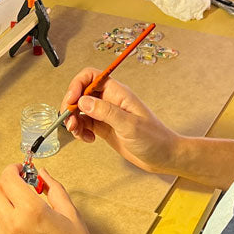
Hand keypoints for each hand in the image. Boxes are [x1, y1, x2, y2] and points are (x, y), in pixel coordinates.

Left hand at [0, 165, 105, 233]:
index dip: (13, 170)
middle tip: (16, 187)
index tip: (19, 170)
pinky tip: (4, 228)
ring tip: (7, 208)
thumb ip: (54, 189)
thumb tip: (41, 173)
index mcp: (32, 211)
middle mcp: (13, 226)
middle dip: (3, 185)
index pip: (8, 179)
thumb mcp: (71, 214)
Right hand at [61, 69, 180, 174]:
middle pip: (81, 93)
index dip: (76, 85)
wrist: (163, 156)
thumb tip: (83, 101)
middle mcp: (110, 100)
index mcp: (118, 93)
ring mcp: (107, 114)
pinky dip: (81, 131)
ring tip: (78, 133)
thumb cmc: (154, 139)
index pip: (90, 77)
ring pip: (81, 110)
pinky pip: (85, 124)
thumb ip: (106, 112)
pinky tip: (88, 139)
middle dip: (71, 106)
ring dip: (74, 120)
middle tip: (70, 122)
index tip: (70, 101)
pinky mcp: (105, 127)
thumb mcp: (129, 125)